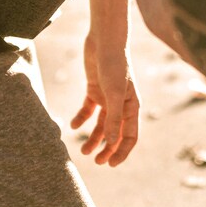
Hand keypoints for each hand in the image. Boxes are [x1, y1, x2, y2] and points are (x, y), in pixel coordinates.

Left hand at [72, 24, 139, 165]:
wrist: (105, 41)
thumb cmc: (114, 66)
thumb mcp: (114, 94)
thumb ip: (113, 118)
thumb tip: (111, 143)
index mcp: (132, 107)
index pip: (130, 136)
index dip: (122, 152)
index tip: (110, 165)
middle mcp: (121, 105)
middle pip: (116, 133)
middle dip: (107, 150)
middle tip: (96, 162)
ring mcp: (108, 98)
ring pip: (101, 125)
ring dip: (94, 138)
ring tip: (83, 151)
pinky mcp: (95, 90)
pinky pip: (89, 110)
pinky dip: (81, 119)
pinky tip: (73, 125)